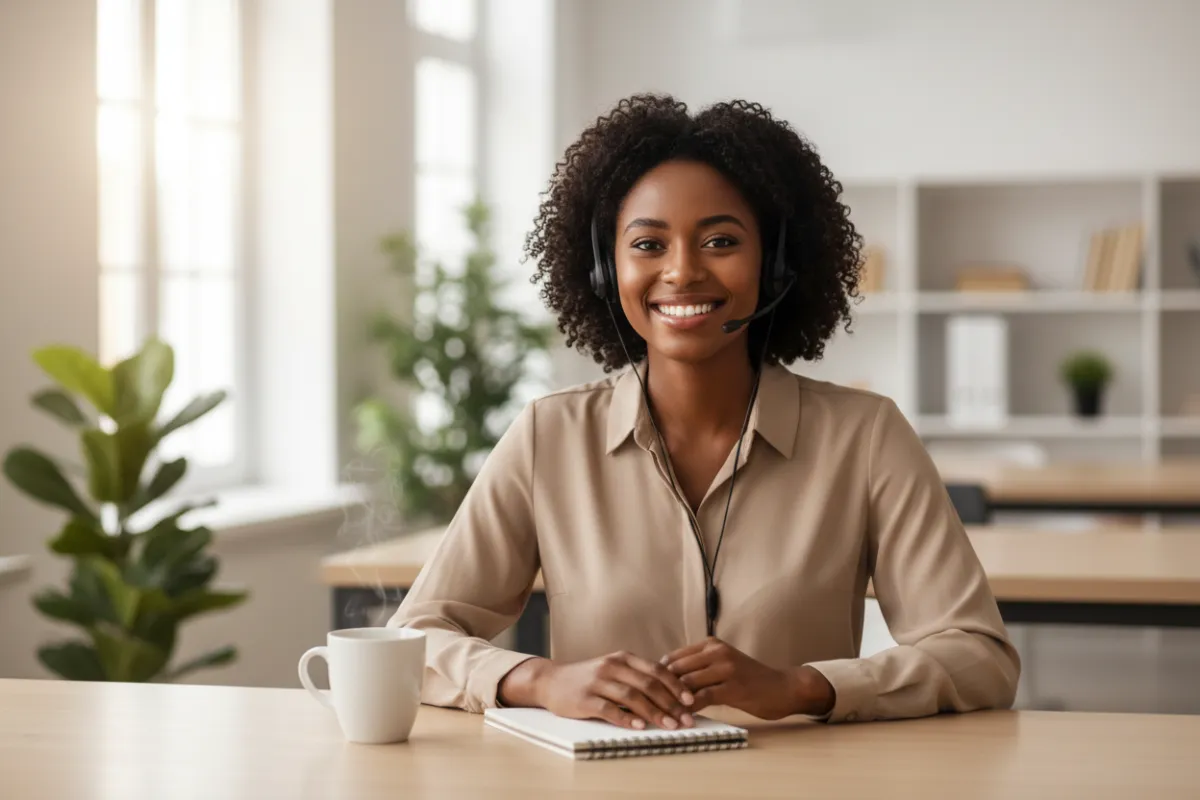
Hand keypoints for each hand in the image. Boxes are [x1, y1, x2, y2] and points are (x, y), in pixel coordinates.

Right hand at [497, 652, 696, 730]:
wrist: (551, 681)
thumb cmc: (589, 679)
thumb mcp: (614, 670)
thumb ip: (637, 678)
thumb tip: (672, 695)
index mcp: (623, 658)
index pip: (656, 670)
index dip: (676, 685)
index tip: (691, 700)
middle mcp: (612, 666)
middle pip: (648, 684)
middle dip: (670, 703)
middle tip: (686, 719)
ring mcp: (597, 681)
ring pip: (631, 696)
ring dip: (653, 713)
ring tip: (669, 726)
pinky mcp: (584, 698)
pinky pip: (609, 709)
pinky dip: (626, 719)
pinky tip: (639, 727)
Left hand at [662, 637, 834, 719]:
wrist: (783, 687)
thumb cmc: (750, 680)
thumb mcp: (722, 666)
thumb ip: (699, 670)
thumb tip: (666, 683)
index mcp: (710, 645)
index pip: (673, 658)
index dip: (657, 676)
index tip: (645, 692)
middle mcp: (716, 651)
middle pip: (676, 669)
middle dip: (660, 689)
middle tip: (646, 707)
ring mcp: (725, 668)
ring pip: (687, 683)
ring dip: (672, 701)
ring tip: (659, 715)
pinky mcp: (733, 686)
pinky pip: (703, 697)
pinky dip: (689, 709)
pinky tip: (681, 719)